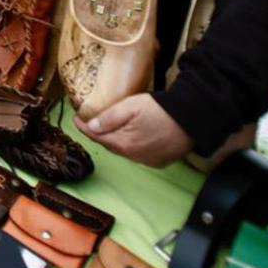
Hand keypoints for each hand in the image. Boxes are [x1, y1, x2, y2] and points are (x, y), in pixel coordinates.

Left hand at [75, 93, 192, 166]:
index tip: (75, 119)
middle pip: (111, 145)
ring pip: (125, 151)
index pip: (98, 137)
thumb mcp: (131, 107)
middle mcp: (135, 157)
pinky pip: (139, 154)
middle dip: (99, 134)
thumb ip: (109, 118)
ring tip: (109, 128)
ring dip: (115, 140)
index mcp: (124, 144)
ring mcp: (149, 160)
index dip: (84, 128)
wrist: (193, 118)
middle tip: (90, 122)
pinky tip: (131, 137)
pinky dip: (131, 145)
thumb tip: (91, 127)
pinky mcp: (161, 160)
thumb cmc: (160, 109)